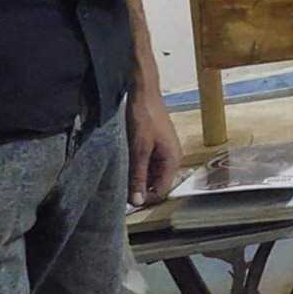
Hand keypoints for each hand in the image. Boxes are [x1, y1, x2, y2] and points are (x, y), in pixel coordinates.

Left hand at [125, 86, 182, 206]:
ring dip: (137, 175)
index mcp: (173, 160)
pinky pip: (148, 163)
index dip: (144, 197)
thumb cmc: (144, 116)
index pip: (161, 192)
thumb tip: (137, 202)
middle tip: (120, 183)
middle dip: (139, 186)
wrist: (144, 91)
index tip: (125, 197)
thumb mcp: (139, 149)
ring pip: (151, 174)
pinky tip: (126, 159)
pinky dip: (137, 164)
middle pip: (156, 184)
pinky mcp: (157, 145)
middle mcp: (172, 158)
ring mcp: (165, 151)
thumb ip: (138, 176)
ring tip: (122, 169)